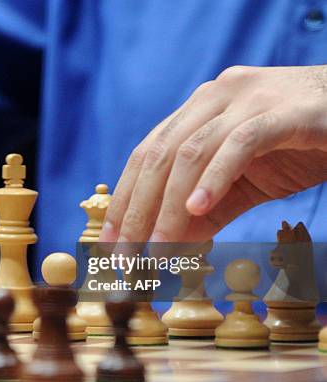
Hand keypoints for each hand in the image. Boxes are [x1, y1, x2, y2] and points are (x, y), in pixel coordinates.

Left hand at [100, 65, 326, 242]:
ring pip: (191, 153)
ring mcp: (248, 97)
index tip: (110, 242)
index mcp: (200, 110)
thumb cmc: (300, 147)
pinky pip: (239, 144)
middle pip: (159, 156)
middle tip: (125, 255)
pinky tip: (198, 210)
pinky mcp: (284, 111)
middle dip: (137, 210)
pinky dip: (214, 179)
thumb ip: (208, 210)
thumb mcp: (245, 184)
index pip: (147, 155)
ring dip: (169, 207)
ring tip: (158, 249)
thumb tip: (169, 244)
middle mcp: (215, 96)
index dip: (125, 199)